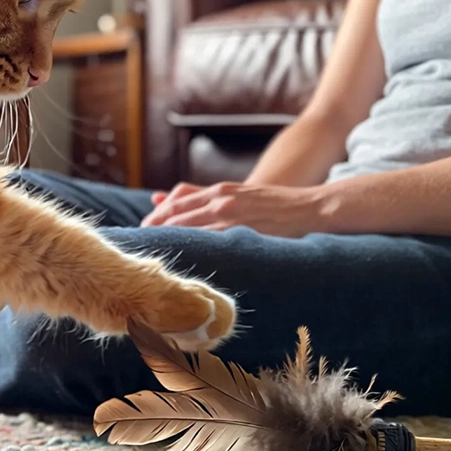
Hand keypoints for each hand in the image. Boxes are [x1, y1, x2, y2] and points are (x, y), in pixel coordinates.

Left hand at [143, 181, 337, 237]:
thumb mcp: (238, 195)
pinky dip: (196, 247)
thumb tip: (166, 197)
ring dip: (170, 240)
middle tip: (138, 247)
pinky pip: (213, 240)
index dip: (155, 219)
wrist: (311, 207)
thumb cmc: (273, 205)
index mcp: (219, 191)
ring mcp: (233, 213)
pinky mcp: (246, 229)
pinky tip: (184, 259)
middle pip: (176, 215)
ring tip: (153, 255)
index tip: (141, 232)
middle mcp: (222, 199)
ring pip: (190, 227)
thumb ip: (207, 198)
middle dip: (155, 230)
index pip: (176, 204)